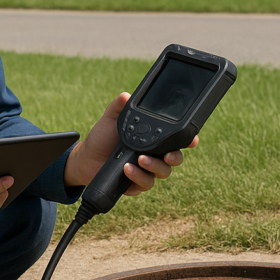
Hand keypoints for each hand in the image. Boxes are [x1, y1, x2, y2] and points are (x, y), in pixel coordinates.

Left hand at [65, 93, 198, 195]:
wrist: (87, 159)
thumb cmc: (102, 138)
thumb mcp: (111, 119)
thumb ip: (119, 106)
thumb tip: (125, 95)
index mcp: (153, 138)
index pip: (176, 139)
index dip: (188, 140)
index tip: (193, 140)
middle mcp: (154, 155)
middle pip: (175, 159)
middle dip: (175, 157)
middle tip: (167, 155)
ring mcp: (147, 170)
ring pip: (163, 173)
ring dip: (153, 166)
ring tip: (139, 159)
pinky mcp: (137, 184)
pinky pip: (145, 183)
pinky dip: (138, 176)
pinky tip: (127, 169)